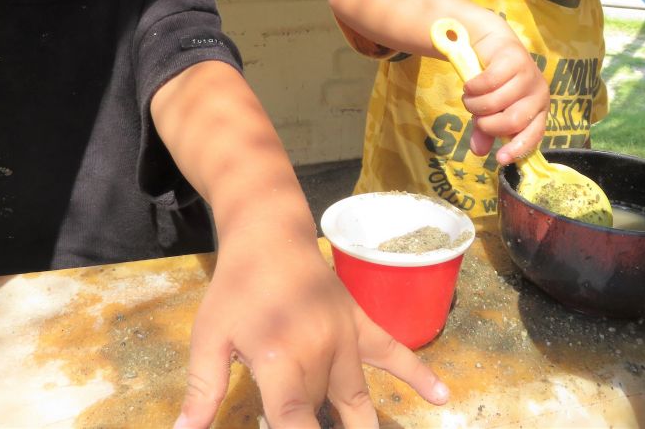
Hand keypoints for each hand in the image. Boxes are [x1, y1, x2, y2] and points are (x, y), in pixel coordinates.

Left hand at [175, 228, 448, 427]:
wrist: (269, 234)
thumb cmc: (235, 288)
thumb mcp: (209, 337)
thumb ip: (202, 391)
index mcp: (281, 360)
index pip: (296, 423)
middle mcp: (321, 354)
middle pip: (326, 417)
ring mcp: (347, 339)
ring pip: (359, 401)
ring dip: (361, 426)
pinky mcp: (361, 324)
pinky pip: (394, 352)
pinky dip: (418, 375)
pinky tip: (442, 397)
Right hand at [461, 30, 548, 164]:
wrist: (492, 45)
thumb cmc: (496, 83)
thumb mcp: (490, 111)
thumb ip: (485, 131)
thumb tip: (478, 152)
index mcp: (538, 111)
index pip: (534, 135)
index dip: (517, 148)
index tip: (499, 159)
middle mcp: (539, 94)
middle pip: (513, 120)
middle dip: (487, 123)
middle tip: (476, 116)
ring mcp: (529, 75)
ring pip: (497, 102)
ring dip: (475, 104)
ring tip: (469, 98)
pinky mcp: (515, 58)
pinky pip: (489, 82)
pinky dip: (473, 87)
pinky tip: (469, 85)